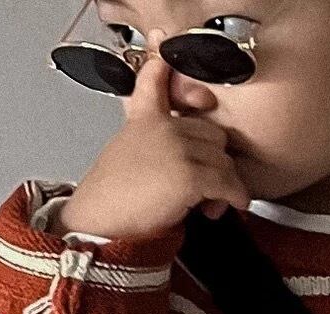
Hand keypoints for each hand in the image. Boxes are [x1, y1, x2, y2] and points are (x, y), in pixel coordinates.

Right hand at [56, 37, 249, 240]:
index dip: (172, 71)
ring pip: (223, 159)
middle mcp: (163, 127)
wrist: (95, 225)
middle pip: (212, 132)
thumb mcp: (124, 153)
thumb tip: (185, 158)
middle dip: (216, 160)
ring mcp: (176, 149)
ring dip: (225, 183)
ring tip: (211, 203)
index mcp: (144, 118)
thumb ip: (149, 138)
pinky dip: (234, 196)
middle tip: (209, 184)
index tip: (183, 74)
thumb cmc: (108, 201)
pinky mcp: (187, 176)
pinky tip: (232, 204)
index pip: (157, 76)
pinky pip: (226, 182)